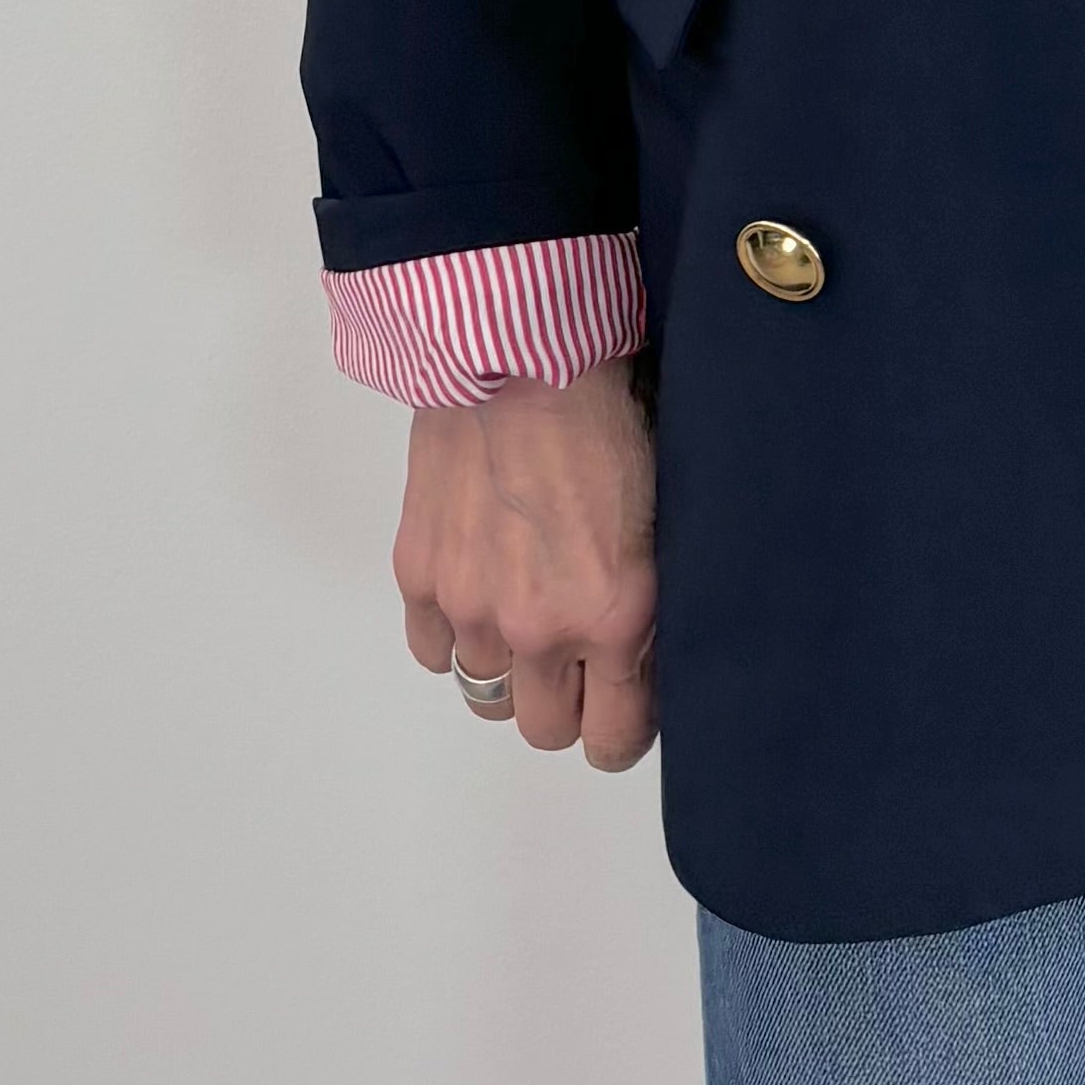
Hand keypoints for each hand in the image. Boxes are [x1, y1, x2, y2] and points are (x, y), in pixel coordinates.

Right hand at [394, 356, 658, 769]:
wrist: (522, 345)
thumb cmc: (609, 402)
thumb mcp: (665, 506)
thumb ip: (651, 593)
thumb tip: (652, 645)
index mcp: (615, 614)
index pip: (614, 739)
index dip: (623, 728)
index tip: (626, 704)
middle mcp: (538, 628)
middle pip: (546, 730)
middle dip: (568, 703)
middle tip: (579, 656)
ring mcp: (471, 606)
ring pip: (485, 697)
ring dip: (508, 671)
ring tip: (526, 616)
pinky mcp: (419, 575)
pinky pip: (432, 651)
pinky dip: (453, 633)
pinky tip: (478, 588)